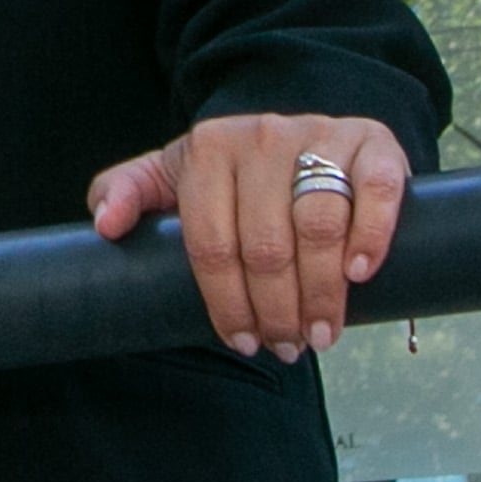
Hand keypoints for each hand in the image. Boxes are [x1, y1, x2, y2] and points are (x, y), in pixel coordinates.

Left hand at [88, 114, 407, 359]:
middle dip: (276, 310)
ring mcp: (319, 136)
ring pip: (319, 226)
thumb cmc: (233, 172)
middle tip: (286, 346)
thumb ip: (127, 192)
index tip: (242, 340)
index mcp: (208, 148)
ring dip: (321, 293)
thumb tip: (105, 225)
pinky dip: (370, 235)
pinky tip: (358, 274)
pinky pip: (375, 191)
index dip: (226, 302)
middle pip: (267, 244)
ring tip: (321, 333)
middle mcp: (261, 136)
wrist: (305, 135)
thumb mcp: (173, 175)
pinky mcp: (371, 143)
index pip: (211, 242)